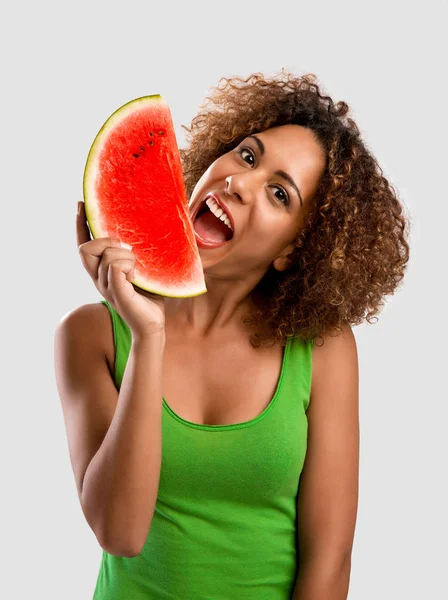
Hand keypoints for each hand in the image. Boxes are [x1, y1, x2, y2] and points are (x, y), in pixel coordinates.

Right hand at [76, 201, 165, 338]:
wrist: (152, 324)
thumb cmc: (148, 295)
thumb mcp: (140, 268)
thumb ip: (133, 252)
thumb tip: (137, 231)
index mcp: (101, 270)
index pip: (83, 244)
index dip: (80, 224)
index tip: (81, 204)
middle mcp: (98, 278)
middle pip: (86, 248)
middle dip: (106, 241)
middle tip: (128, 249)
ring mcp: (106, 287)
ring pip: (108, 256)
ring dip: (128, 257)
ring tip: (138, 271)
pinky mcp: (117, 294)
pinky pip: (116, 269)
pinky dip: (128, 268)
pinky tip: (136, 277)